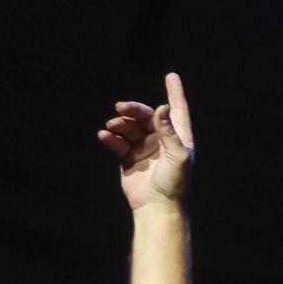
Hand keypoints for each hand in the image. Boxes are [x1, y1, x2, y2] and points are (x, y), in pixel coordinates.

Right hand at [97, 72, 194, 210]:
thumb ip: (169, 131)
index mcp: (178, 138)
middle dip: (134, 110)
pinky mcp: (128, 159)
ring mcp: (144, 149)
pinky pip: (117, 142)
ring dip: (120, 124)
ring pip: (129, 128)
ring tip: (112, 126)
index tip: (171, 76)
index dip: (175, 93)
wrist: (157, 207)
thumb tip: (162, 107)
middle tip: (121, 107)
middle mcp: (161, 140)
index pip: (177, 111)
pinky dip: (111, 138)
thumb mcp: (178, 155)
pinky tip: (105, 135)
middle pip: (146, 116)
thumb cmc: (174, 183)